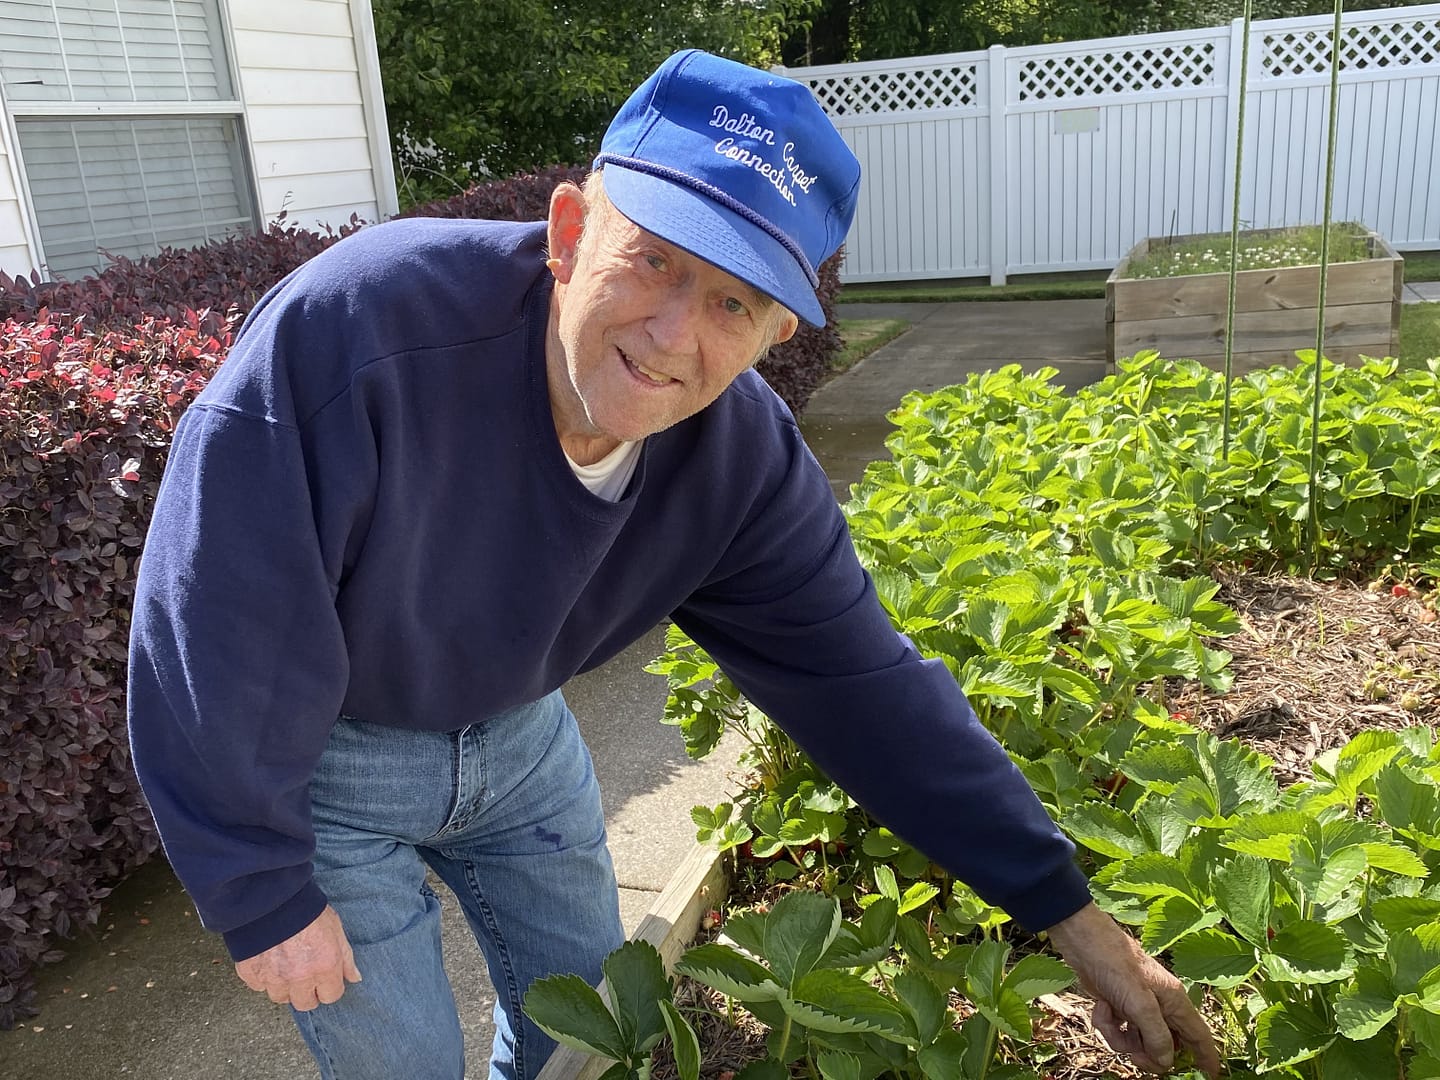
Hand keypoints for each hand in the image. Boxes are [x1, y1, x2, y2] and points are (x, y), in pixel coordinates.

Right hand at [235, 905, 361, 1010]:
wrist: (273, 897)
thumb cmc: (307, 910)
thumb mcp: (336, 929)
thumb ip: (346, 958)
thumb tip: (354, 977)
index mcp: (324, 967)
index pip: (331, 996)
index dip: (329, 986)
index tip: (325, 978)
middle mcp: (299, 978)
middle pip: (305, 1003)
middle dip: (307, 992)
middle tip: (304, 974)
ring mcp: (274, 978)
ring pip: (280, 997)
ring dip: (284, 986)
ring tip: (285, 965)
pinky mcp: (252, 973)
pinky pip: (258, 986)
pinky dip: (263, 977)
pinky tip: (268, 960)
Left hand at [1045, 903, 1220, 1078]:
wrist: (1082, 942)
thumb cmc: (1115, 965)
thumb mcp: (1140, 1003)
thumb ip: (1156, 1035)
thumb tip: (1165, 1061)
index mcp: (1174, 1001)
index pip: (1199, 1035)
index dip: (1207, 1057)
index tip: (1212, 1076)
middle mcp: (1160, 1005)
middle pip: (1166, 1046)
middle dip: (1148, 1055)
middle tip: (1134, 1056)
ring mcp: (1138, 1006)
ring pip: (1138, 1041)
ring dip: (1121, 1039)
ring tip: (1108, 1020)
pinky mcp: (1118, 1005)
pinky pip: (1119, 1030)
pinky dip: (1107, 1025)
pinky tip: (1100, 1008)